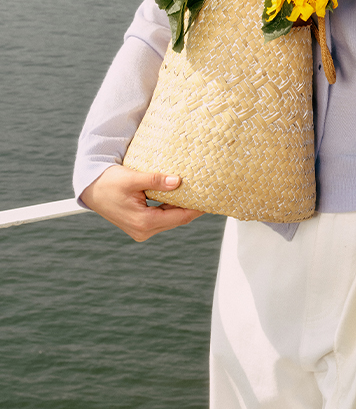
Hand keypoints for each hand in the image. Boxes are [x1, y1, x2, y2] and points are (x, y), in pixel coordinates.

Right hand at [80, 164, 203, 240]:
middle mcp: (143, 230)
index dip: (196, 209)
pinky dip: (172, 208)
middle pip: (176, 220)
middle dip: (192, 208)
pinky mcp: (140, 225)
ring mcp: (141, 230)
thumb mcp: (133, 178)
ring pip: (170, 219)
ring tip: (197, 194)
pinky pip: (162, 218)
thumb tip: (177, 181)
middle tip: (208, 194)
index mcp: (143, 222)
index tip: (210, 200)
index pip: (179, 217)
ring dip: (182, 208)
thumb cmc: (109, 183)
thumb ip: (156, 180)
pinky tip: (180, 197)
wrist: (91, 190)